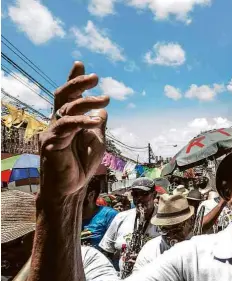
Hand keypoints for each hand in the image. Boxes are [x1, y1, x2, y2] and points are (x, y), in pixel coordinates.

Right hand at [39, 62, 109, 197]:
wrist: (71, 188)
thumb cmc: (81, 165)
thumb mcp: (96, 141)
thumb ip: (97, 125)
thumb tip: (103, 110)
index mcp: (67, 120)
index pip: (69, 96)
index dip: (74, 80)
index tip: (80, 64)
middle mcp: (57, 122)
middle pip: (63, 96)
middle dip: (78, 84)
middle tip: (96, 77)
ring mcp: (53, 132)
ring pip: (67, 109)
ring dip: (87, 102)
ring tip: (105, 99)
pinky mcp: (51, 143)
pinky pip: (67, 127)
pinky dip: (82, 121)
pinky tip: (95, 120)